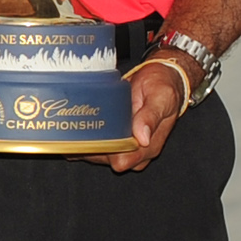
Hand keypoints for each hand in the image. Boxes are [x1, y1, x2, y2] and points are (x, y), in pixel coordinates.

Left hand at [84, 54, 190, 172]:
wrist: (160, 80)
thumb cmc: (162, 87)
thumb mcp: (161, 97)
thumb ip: (151, 116)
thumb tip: (143, 138)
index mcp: (150, 147)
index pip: (122, 160)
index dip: (106, 152)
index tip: (95, 136)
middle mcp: (137, 152)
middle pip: (106, 160)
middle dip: (92, 146)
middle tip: (82, 127)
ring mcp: (126, 148)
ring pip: (98, 155)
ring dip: (87, 143)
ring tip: (78, 127)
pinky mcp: (117, 141)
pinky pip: (97, 147)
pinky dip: (86, 140)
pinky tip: (79, 129)